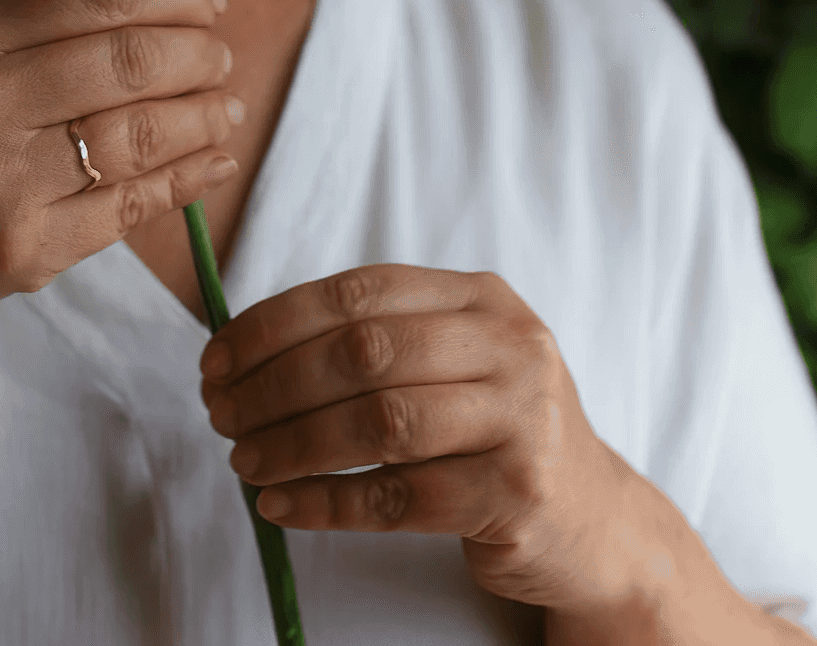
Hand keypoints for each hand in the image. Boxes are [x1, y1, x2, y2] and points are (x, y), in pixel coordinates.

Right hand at [0, 0, 239, 341]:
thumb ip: (29, 14)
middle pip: (126, 59)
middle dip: (196, 50)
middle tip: (222, 50)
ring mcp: (2, 183)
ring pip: (140, 132)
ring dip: (203, 114)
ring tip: (228, 103)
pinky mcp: (24, 252)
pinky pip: (128, 205)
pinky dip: (185, 178)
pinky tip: (213, 160)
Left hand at [199, 264, 645, 618]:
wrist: (597, 523)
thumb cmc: (497, 432)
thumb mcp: (457, 360)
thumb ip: (378, 339)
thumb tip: (246, 346)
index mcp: (483, 298)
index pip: (361, 293)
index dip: (277, 321)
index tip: (219, 356)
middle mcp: (510, 348)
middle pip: (365, 354)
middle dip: (274, 383)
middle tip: (221, 412)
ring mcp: (522, 423)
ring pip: (380, 424)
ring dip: (293, 443)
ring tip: (242, 458)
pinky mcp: (516, 498)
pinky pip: (398, 500)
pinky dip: (326, 503)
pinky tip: (281, 504)